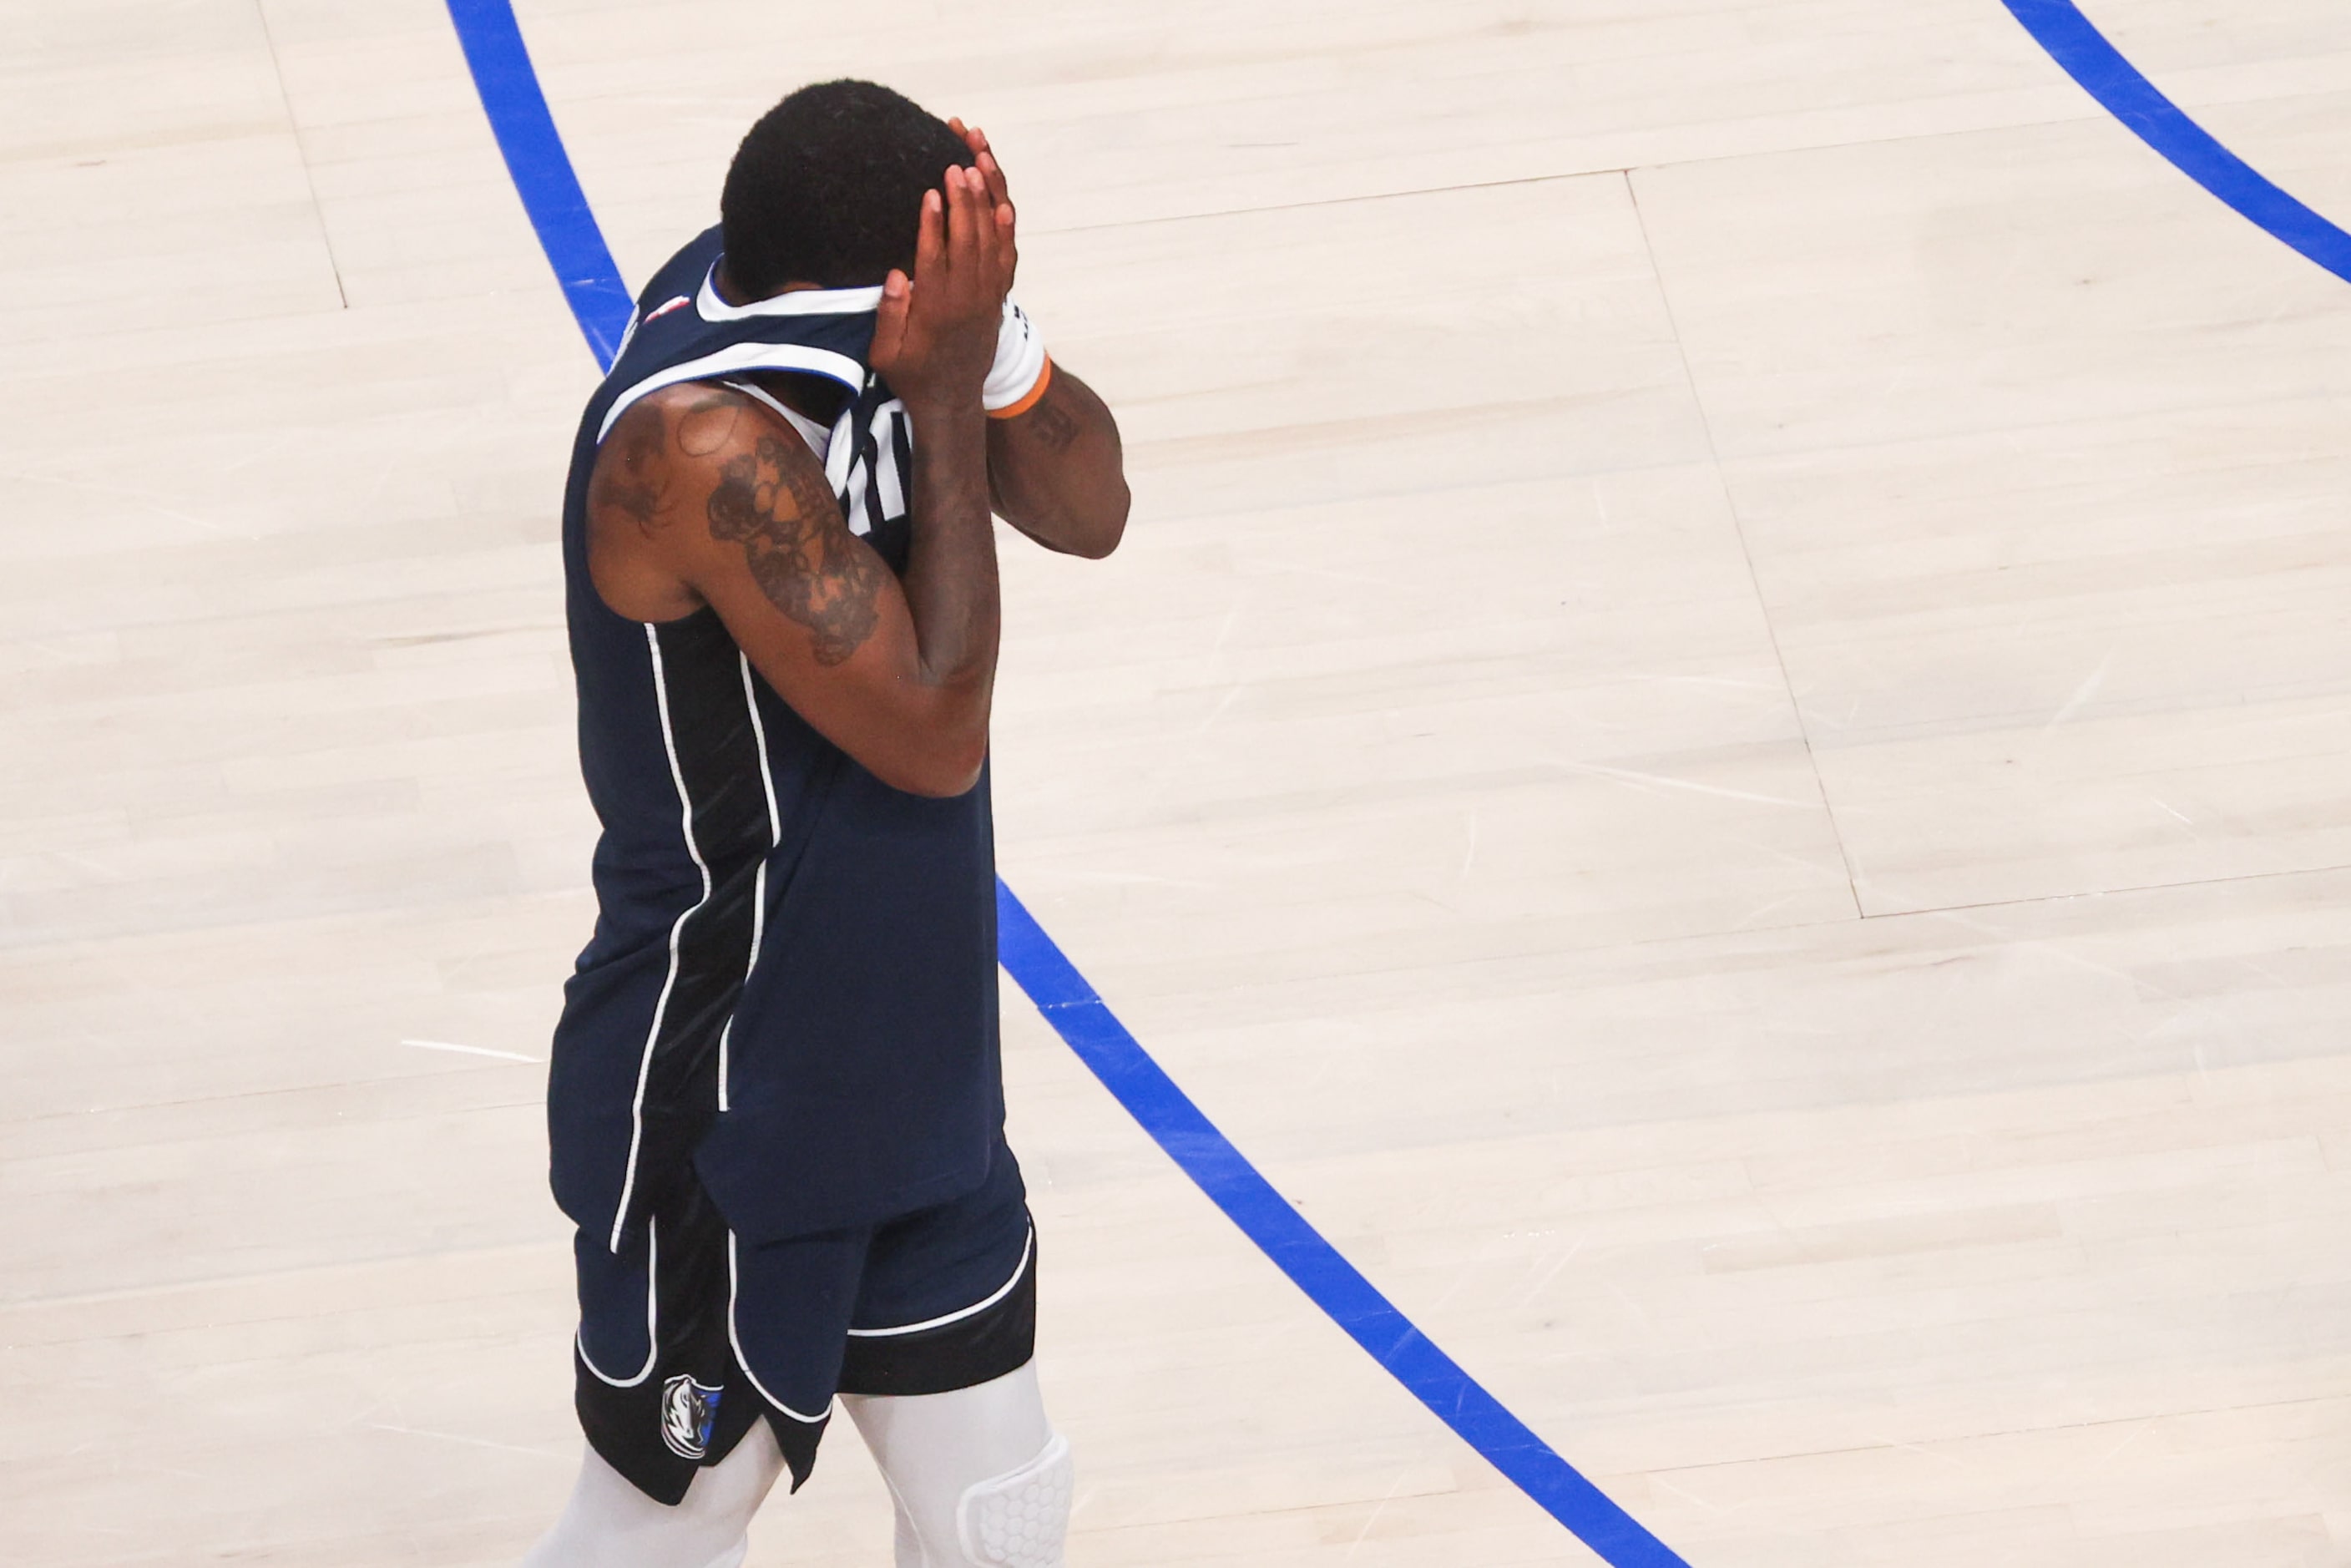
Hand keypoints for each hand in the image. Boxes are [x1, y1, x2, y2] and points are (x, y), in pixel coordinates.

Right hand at [869, 164, 1015, 411]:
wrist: (951, 400)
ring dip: (985, 204)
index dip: (933, 225)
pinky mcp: (997, 298)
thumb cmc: (911, 374)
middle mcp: (967, 302)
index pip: (936, 259)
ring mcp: (987, 298)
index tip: (931, 192)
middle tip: (954, 166)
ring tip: (977, 168)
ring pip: (991, 244)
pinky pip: (1006, 258)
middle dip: (963, 202)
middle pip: (969, 242)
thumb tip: (896, 276)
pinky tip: (1002, 203)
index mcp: (937, 312)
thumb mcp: (886, 354)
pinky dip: (1006, 230)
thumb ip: (890, 316)